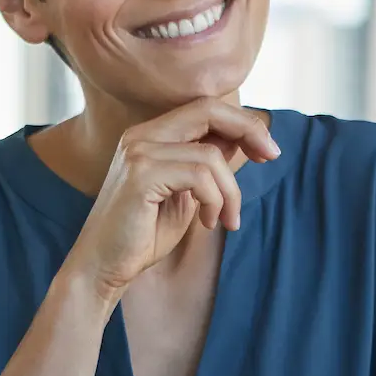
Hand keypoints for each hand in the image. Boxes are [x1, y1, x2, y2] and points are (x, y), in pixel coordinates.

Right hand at [61, 99, 279, 300]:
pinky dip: (215, 201)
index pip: (205, 108)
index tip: (268, 150)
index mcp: (150, 135)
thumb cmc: (143, 235)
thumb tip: (242, 138)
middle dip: (248, 130)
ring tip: (226, 219)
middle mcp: (141, 135)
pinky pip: (199, 176)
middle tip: (272, 157)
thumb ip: (206, 164)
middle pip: (208, 110)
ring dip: (230, 191)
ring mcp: (138, 152)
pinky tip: (209, 223)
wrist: (103, 267)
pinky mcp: (140, 175)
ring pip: (210, 155)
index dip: (242, 122)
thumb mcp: (186, 193)